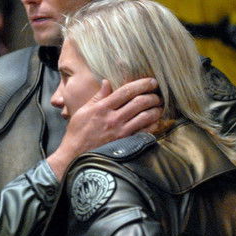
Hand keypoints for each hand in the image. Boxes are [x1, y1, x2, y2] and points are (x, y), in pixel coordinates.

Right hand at [47, 78, 161, 177]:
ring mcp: (120, 132)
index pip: (126, 91)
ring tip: (159, 106)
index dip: (142, 84)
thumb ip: (97, 96)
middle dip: (152, 96)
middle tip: (158, 94)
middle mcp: (113, 119)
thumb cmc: (78, 132)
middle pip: (139, 103)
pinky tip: (155, 121)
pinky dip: (152, 125)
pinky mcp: (125, 143)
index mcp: (102, 108)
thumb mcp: (83, 110)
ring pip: (145, 117)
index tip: (152, 81)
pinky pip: (143, 132)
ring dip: (155, 110)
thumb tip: (107, 82)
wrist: (75, 155)